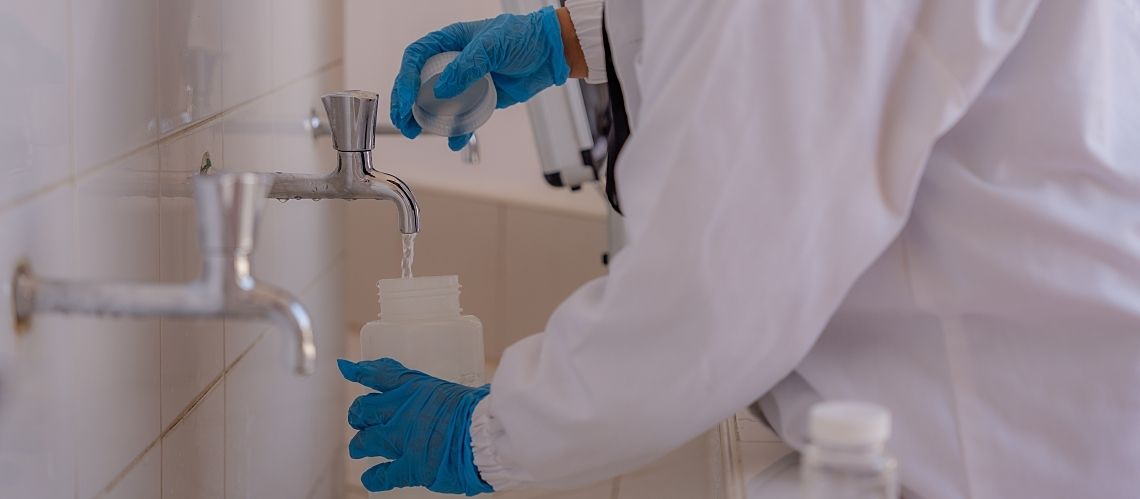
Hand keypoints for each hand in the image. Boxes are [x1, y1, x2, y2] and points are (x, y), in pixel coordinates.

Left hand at [338, 358, 492, 494]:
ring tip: (359, 448)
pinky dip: (374, 477)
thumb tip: (450, 398)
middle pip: (364, 409)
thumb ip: (439, 396)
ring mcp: (403, 440)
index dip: (360, 371)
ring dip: (360, 445)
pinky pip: (382, 475)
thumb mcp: (455, 389)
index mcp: (414, 387)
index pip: (378, 374)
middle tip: (360, 420)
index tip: (347, 369)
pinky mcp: (410, 467)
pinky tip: (371, 478)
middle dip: (358, 415)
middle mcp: (402, 411)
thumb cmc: (480, 410)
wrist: (488, 435)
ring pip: (365, 441)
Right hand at [390, 6, 569, 150]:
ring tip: (416, 133)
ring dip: (424, 119)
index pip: (417, 57)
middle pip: (419, 83)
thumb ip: (468, 65)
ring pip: (436, 103)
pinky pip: (462, 117)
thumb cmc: (524, 37)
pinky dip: (457, 131)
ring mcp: (465, 83)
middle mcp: (452, 62)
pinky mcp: (479, 100)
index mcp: (450, 42)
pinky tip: (454, 141)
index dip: (406, 77)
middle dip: (406, 103)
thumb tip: (443, 89)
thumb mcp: (494, 44)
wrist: (550, 53)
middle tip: (404, 122)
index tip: (406, 99)